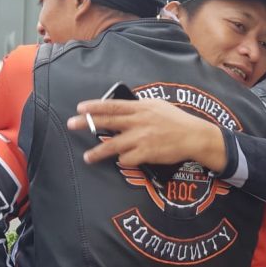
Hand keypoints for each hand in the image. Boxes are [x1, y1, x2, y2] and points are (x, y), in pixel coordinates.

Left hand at [66, 99, 225, 170]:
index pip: (113, 105)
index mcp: (140, 108)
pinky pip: (127, 159)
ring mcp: (141, 138)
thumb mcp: (157, 106)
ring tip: (87, 157)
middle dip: (87, 123)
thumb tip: (123, 108)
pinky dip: (124, 160)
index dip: (95, 106)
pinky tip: (124, 160)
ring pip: (113, 145)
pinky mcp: (146, 153)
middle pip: (108, 121)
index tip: (80, 107)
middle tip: (72, 124)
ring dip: (98, 152)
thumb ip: (139, 107)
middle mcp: (138, 122)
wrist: (193, 136)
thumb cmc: (176, 121)